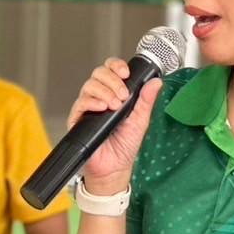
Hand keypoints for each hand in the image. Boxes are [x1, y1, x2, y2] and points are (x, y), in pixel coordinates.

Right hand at [67, 59, 161, 187]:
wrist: (114, 167)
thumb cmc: (125, 146)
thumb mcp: (140, 120)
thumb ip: (146, 100)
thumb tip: (156, 82)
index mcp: (114, 93)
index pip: (111, 70)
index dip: (117, 66)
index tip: (126, 74)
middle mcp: (99, 97)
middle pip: (99, 74)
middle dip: (113, 80)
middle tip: (123, 95)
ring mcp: (87, 107)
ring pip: (90, 85)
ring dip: (105, 91)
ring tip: (115, 105)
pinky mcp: (77, 118)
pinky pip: (80, 102)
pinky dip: (92, 102)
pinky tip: (103, 108)